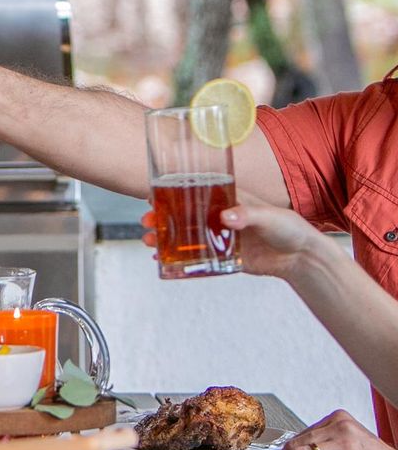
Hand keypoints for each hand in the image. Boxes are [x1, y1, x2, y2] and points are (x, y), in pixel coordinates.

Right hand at [139, 199, 324, 278]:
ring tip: (149, 240)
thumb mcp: (269, 215)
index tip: (153, 193)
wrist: (301, 257)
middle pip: (183, 213)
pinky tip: (163, 259)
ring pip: (185, 234)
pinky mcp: (223, 256)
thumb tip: (225, 216)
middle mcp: (220, 216)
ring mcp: (220, 236)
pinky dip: (178, 257)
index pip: (196, 190)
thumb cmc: (289, 228)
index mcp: (229, 199)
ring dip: (165, 236)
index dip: (173, 191)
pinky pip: (195, 256)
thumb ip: (247, 214)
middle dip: (161, 216)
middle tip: (147, 219)